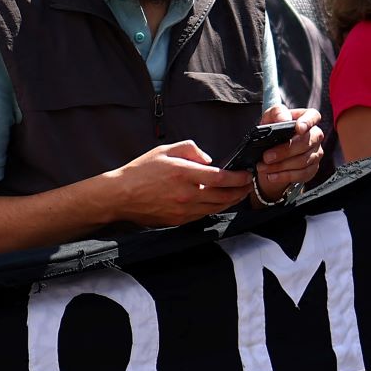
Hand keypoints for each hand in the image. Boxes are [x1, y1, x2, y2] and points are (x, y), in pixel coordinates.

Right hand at [111, 140, 239, 227]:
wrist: (121, 195)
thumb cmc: (141, 171)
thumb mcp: (165, 150)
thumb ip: (191, 149)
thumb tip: (209, 160)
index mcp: (183, 173)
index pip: (219, 178)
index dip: (237, 178)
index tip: (246, 175)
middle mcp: (186, 194)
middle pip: (222, 196)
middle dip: (239, 191)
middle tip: (248, 185)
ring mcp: (182, 210)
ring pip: (215, 207)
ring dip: (231, 201)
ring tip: (239, 194)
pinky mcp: (178, 220)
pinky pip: (203, 214)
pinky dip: (215, 208)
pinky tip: (220, 202)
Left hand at [252, 106, 324, 200]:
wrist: (270, 153)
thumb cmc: (273, 131)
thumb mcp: (270, 118)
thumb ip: (277, 113)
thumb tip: (284, 119)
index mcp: (306, 118)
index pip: (313, 116)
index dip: (307, 122)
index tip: (298, 128)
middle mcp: (315, 135)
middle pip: (305, 143)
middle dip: (284, 151)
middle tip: (266, 157)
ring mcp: (316, 153)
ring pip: (303, 161)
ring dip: (280, 166)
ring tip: (263, 167)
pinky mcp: (312, 168)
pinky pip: (302, 174)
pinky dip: (284, 176)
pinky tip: (272, 176)